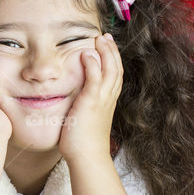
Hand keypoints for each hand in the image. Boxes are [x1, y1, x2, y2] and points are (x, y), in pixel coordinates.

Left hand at [59, 33, 122, 161]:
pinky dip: (93, 66)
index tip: (106, 46)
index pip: (114, 74)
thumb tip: (77, 101)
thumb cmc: (83, 142)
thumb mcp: (86, 119)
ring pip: (110, 70)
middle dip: (112, 51)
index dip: (112, 59)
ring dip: (105, 53)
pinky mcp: (91, 104)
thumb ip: (84, 106)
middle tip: (105, 36)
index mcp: (108, 101)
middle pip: (116, 68)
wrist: (87, 157)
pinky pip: (95, 80)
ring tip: (99, 39)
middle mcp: (108, 99)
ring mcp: (102, 100)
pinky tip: (87, 54)